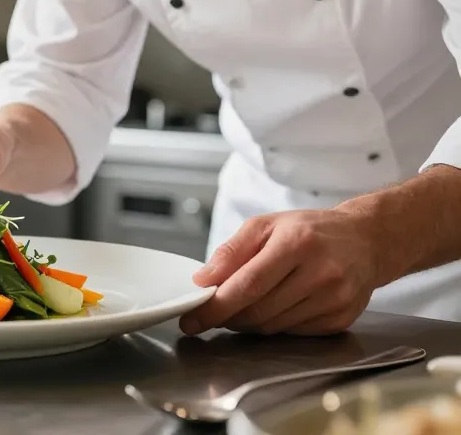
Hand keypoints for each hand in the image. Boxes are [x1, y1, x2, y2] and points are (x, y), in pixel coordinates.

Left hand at [179, 209, 382, 336]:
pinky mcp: (341, 319)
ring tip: (243, 305)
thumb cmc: (310, 230)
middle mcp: (320, 273)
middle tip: (212, 312)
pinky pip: (293, 333)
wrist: (365, 240)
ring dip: (248, 322)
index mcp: (296, 243)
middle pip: (259, 310)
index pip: (248, 284)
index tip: (192, 318)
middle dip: (227, 316)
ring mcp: (334, 299)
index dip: (216, 306)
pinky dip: (274, 325)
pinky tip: (274, 307)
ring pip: (273, 326)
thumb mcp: (265, 225)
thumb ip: (231, 251)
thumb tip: (203, 280)